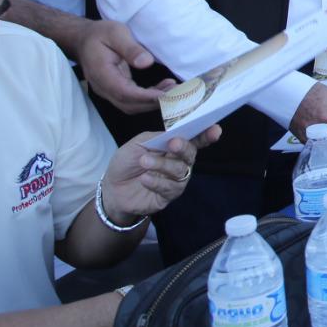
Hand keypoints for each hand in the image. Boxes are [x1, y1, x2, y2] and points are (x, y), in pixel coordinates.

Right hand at [77, 19, 175, 114]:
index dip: (146, 97)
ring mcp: (108, 91)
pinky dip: (150, 97)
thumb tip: (147, 62)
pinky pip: (133, 100)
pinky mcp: (115, 90)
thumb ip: (130, 48)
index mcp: (101, 73)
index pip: (124, 92)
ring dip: (154, 102)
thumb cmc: (100, 34)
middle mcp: (103, 87)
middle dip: (154, 102)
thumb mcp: (115, 33)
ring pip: (132, 105)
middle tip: (178, 94)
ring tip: (175, 90)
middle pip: (129, 104)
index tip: (166, 96)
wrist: (84, 39)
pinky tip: (165, 89)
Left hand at [100, 126, 220, 220]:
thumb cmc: (126, 163)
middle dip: (184, 148)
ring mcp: (175, 180)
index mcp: (174, 147)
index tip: (215, 130)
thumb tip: (174, 135)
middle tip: (172, 144)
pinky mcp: (168, 196)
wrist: (111, 189)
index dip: (206, 134)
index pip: (194, 139)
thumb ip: (156, 138)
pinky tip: (144, 179)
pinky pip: (170, 188)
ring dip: (163, 165)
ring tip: (144, 162)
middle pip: (191, 154)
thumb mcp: (137, 144)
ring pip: (180, 171)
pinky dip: (157, 182)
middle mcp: (179, 163)